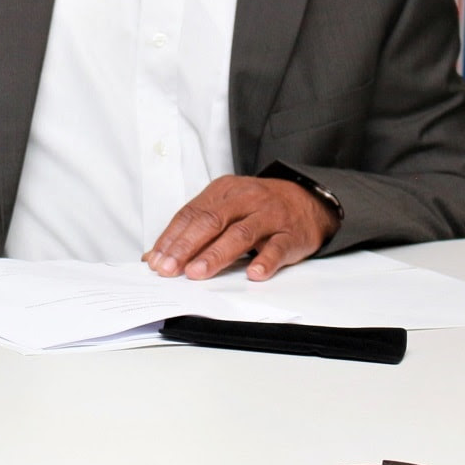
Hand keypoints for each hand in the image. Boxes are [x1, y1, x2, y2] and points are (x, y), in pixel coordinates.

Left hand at [143, 175, 337, 280]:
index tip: (156, 260)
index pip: (191, 213)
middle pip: (211, 221)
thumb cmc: (258, 207)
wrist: (308, 200)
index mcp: (223, 191)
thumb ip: (194, 229)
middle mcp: (245, 199)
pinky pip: (278, 248)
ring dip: (216, 255)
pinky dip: (266, 261)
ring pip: (240, 234)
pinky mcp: (291, 234)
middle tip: (170, 268)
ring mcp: (270, 216)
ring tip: (197, 273)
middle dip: (186, 246)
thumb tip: (157, 255)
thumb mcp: (226, 208)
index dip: (172, 237)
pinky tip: (253, 273)